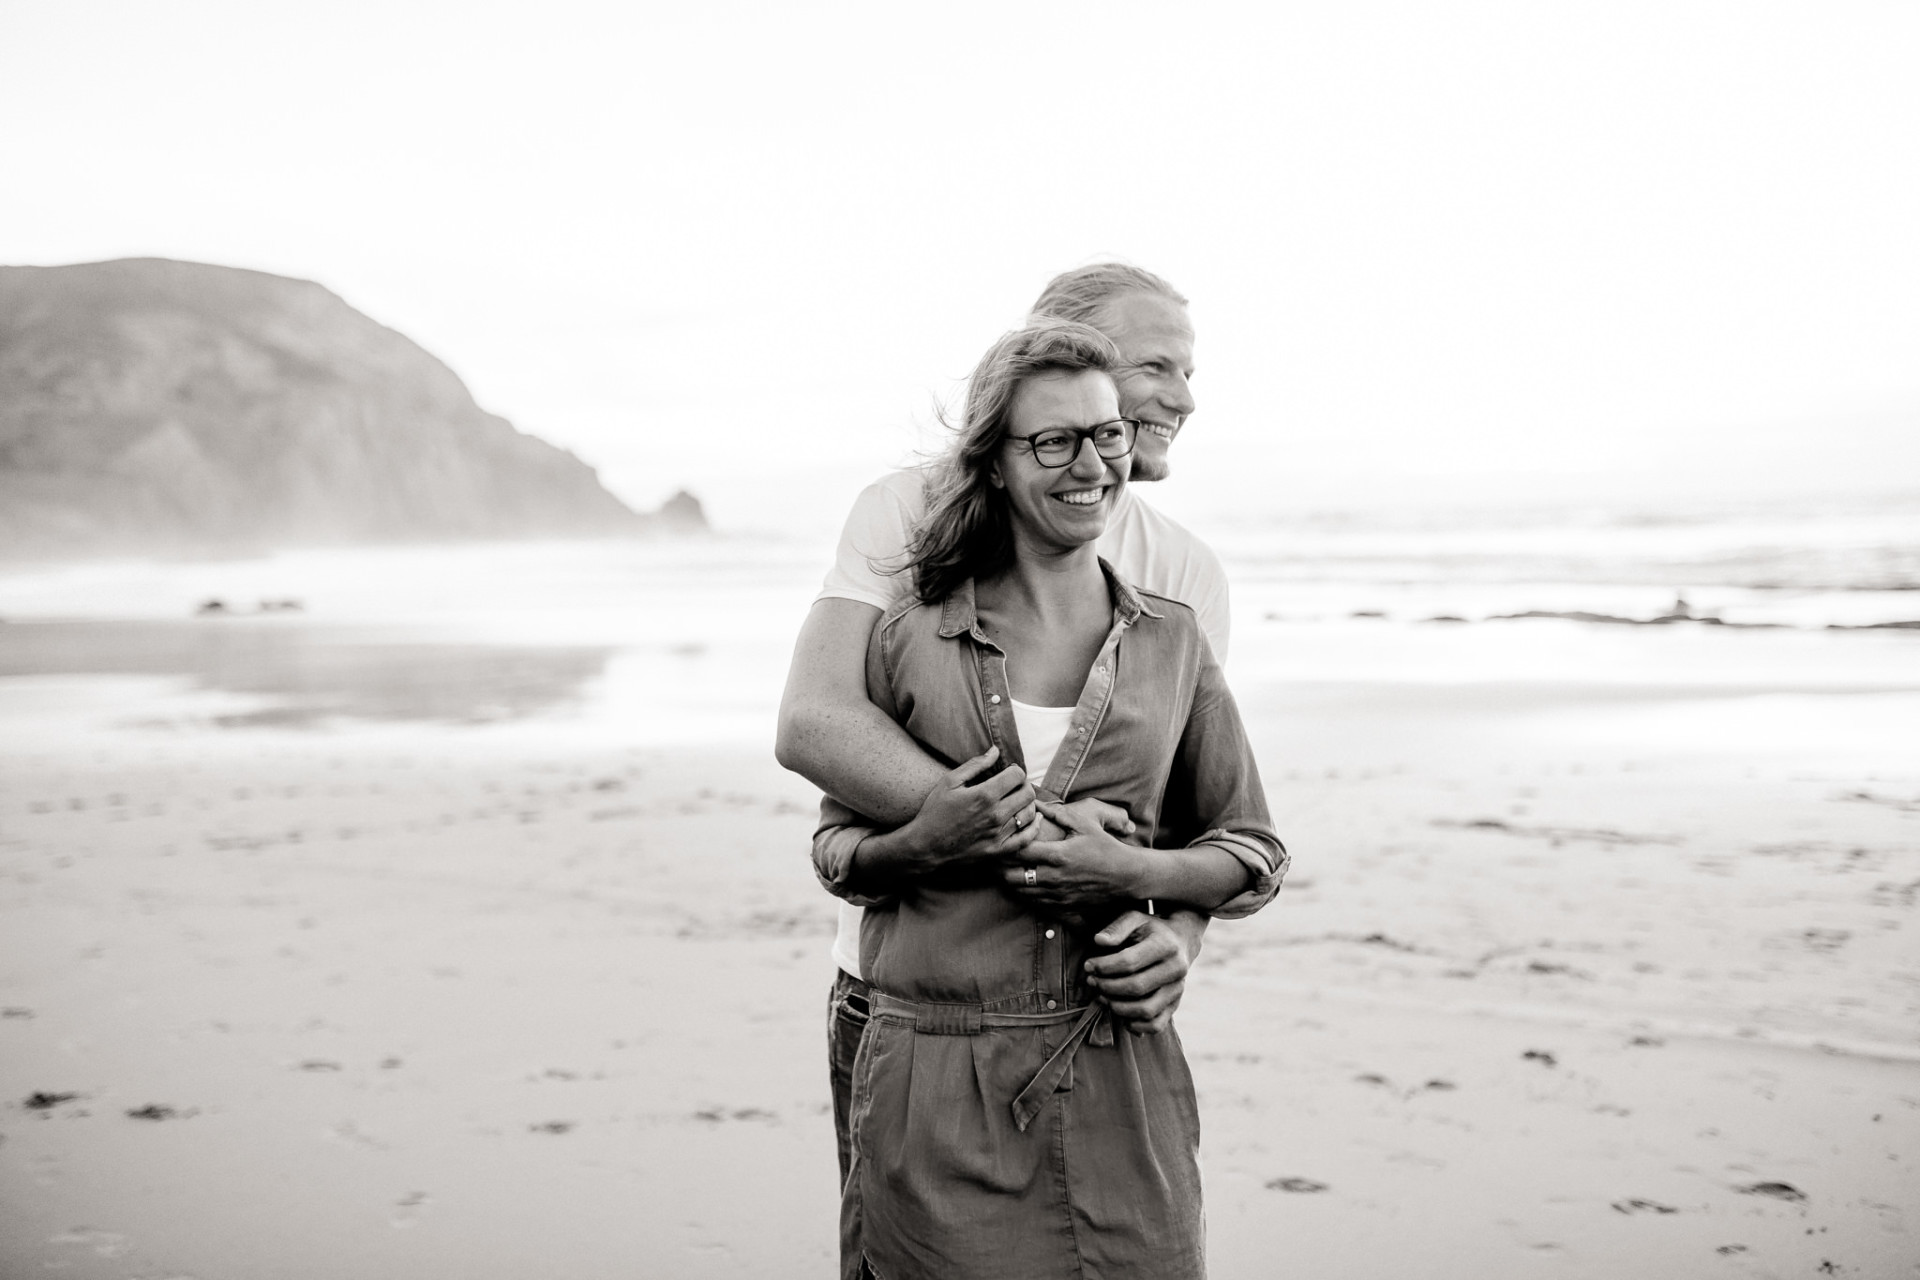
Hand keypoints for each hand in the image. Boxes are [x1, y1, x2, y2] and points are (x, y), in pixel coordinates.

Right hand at [896, 746, 1037, 872]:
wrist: (925, 846)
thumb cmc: (935, 811)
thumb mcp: (949, 782)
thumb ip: (975, 765)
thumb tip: (995, 751)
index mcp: (984, 795)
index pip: (1017, 775)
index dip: (1014, 770)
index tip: (1007, 772)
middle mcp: (995, 815)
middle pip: (1028, 793)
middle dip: (1023, 784)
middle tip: (1013, 786)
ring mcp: (999, 835)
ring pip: (1029, 813)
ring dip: (1027, 803)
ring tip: (1017, 800)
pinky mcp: (999, 851)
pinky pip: (1027, 838)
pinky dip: (1034, 826)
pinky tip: (1033, 818)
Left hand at [1002, 800, 1145, 908]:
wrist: (1126, 876)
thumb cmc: (1106, 847)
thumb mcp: (1085, 825)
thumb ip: (1059, 813)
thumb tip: (1037, 802)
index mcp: (1058, 855)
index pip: (1020, 851)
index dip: (1007, 845)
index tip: (1003, 838)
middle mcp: (1054, 877)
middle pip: (1013, 877)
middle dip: (1002, 867)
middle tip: (998, 857)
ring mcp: (1058, 895)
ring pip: (1021, 893)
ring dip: (1012, 882)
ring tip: (1008, 870)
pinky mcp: (1063, 906)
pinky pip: (1035, 904)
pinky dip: (1026, 894)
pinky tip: (1026, 884)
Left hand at [1084, 909, 1203, 1034]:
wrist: (1181, 940)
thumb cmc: (1150, 929)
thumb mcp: (1134, 918)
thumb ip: (1116, 928)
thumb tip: (1099, 941)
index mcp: (1165, 945)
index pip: (1129, 961)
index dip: (1104, 966)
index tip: (1088, 965)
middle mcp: (1176, 968)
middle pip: (1136, 987)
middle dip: (1107, 986)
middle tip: (1092, 982)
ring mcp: (1178, 989)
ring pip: (1146, 1010)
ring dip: (1118, 1007)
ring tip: (1102, 996)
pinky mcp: (1176, 1004)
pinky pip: (1156, 1024)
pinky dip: (1136, 1026)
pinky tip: (1120, 1014)